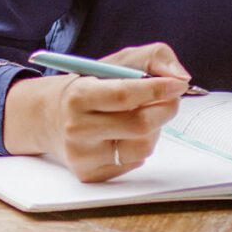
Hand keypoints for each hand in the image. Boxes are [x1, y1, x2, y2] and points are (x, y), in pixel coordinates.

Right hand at [5, 42, 190, 182]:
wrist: (51, 117)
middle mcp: (77, 128)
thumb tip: (180, 76)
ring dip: (154, 130)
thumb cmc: (90, 87)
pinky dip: (140, 146)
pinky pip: (135, 162)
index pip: (125, 94)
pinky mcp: (90, 174)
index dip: (157, 89)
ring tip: (140, 117)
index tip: (178, 84)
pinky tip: (125, 135)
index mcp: (79, 96)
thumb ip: (152, 58)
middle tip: (172, 98)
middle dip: (166, 109)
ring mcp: (83, 155)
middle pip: (140, 124)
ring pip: (143, 147)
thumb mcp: (116, 62)